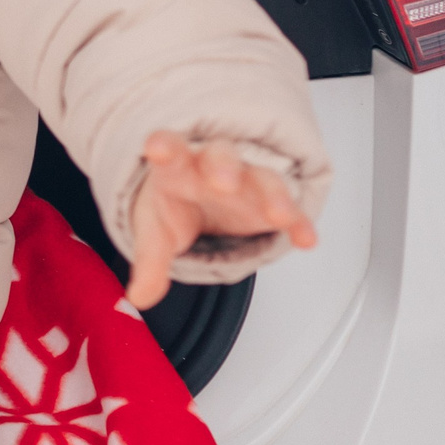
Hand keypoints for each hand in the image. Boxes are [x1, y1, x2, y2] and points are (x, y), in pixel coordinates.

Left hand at [124, 132, 316, 308]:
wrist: (200, 196)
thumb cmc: (174, 201)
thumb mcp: (156, 231)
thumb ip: (149, 261)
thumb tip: (139, 297)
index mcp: (178, 167)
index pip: (170, 150)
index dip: (164, 147)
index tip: (157, 149)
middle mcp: (214, 168)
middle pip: (221, 157)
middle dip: (223, 168)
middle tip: (222, 183)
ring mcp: (249, 182)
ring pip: (264, 179)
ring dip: (273, 195)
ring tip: (278, 215)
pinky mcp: (274, 205)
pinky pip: (293, 212)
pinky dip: (301, 223)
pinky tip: (306, 239)